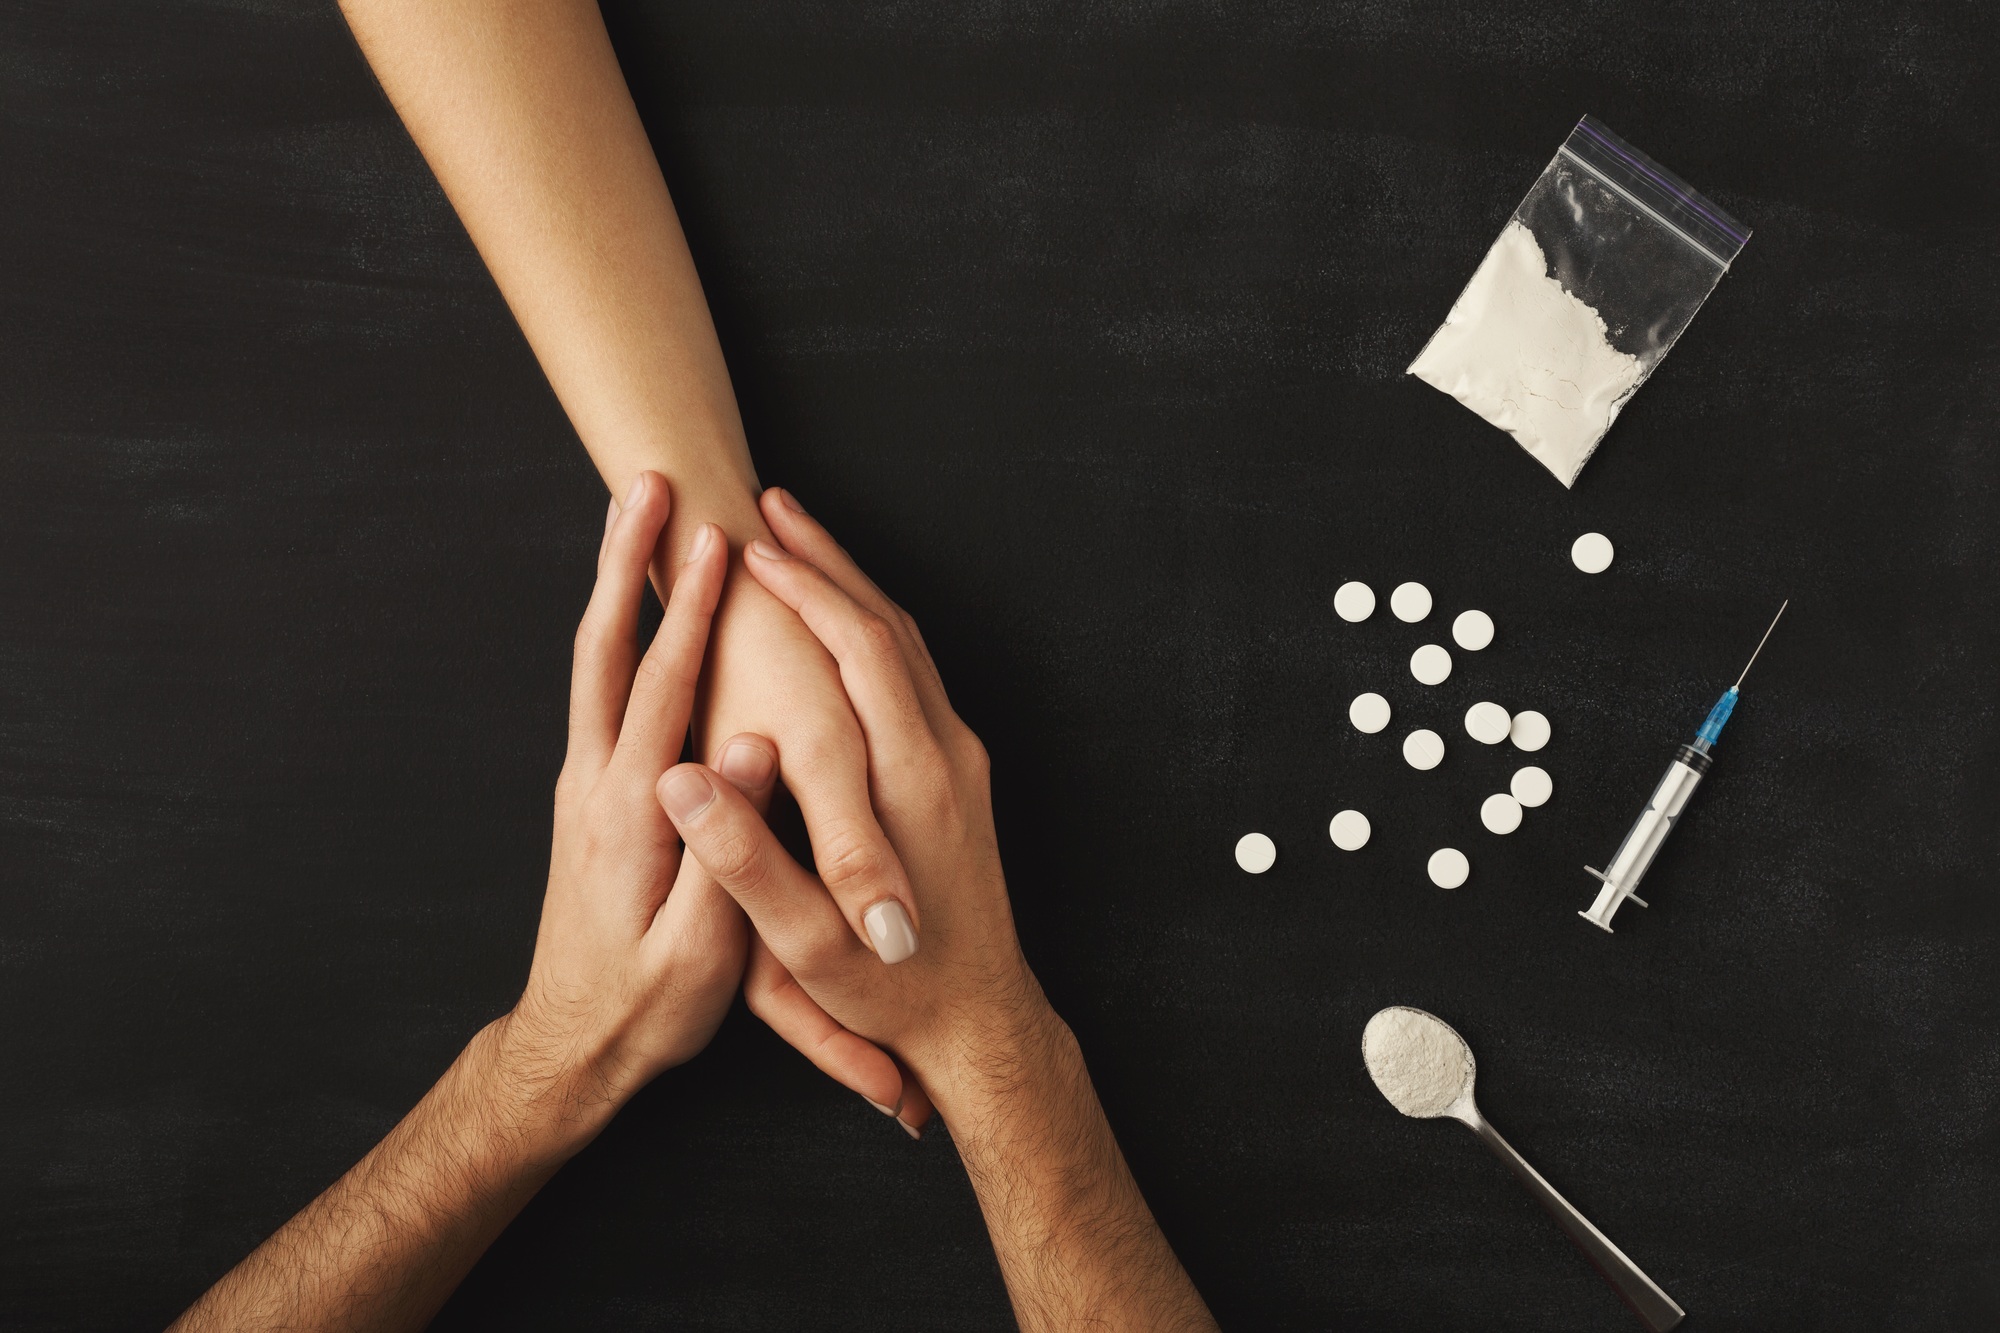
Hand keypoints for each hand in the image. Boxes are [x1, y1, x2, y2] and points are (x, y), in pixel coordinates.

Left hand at [505, 471, 747, 1139]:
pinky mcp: (592, 794)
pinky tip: (637, 600)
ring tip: (638, 513)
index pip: (659, 692)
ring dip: (614, 581)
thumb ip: (725, 845)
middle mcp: (592, 784)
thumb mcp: (700, 950)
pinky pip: (602, 690)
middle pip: (603, 651)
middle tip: (648, 484)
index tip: (718, 546)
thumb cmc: (645, 1009)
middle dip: (626, 561)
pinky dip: (619, 628)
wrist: (571, 1048)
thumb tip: (750, 746)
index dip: (690, 615)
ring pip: (594, 662)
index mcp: (626, 815)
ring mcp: (584, 785)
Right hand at [657, 489, 1058, 1109]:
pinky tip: (840, 618)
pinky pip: (916, 673)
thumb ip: (746, 862)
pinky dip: (875, 626)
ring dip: (855, 585)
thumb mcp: (804, 947)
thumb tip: (683, 786)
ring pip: (910, 643)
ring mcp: (962, 761)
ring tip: (798, 540)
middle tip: (773, 506)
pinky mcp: (962, 775)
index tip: (752, 545)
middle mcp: (947, 755)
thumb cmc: (887, 991)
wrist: (980, 1022)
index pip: (860, 650)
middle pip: (890, 625)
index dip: (805, 591)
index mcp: (910, 783)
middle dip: (829, 561)